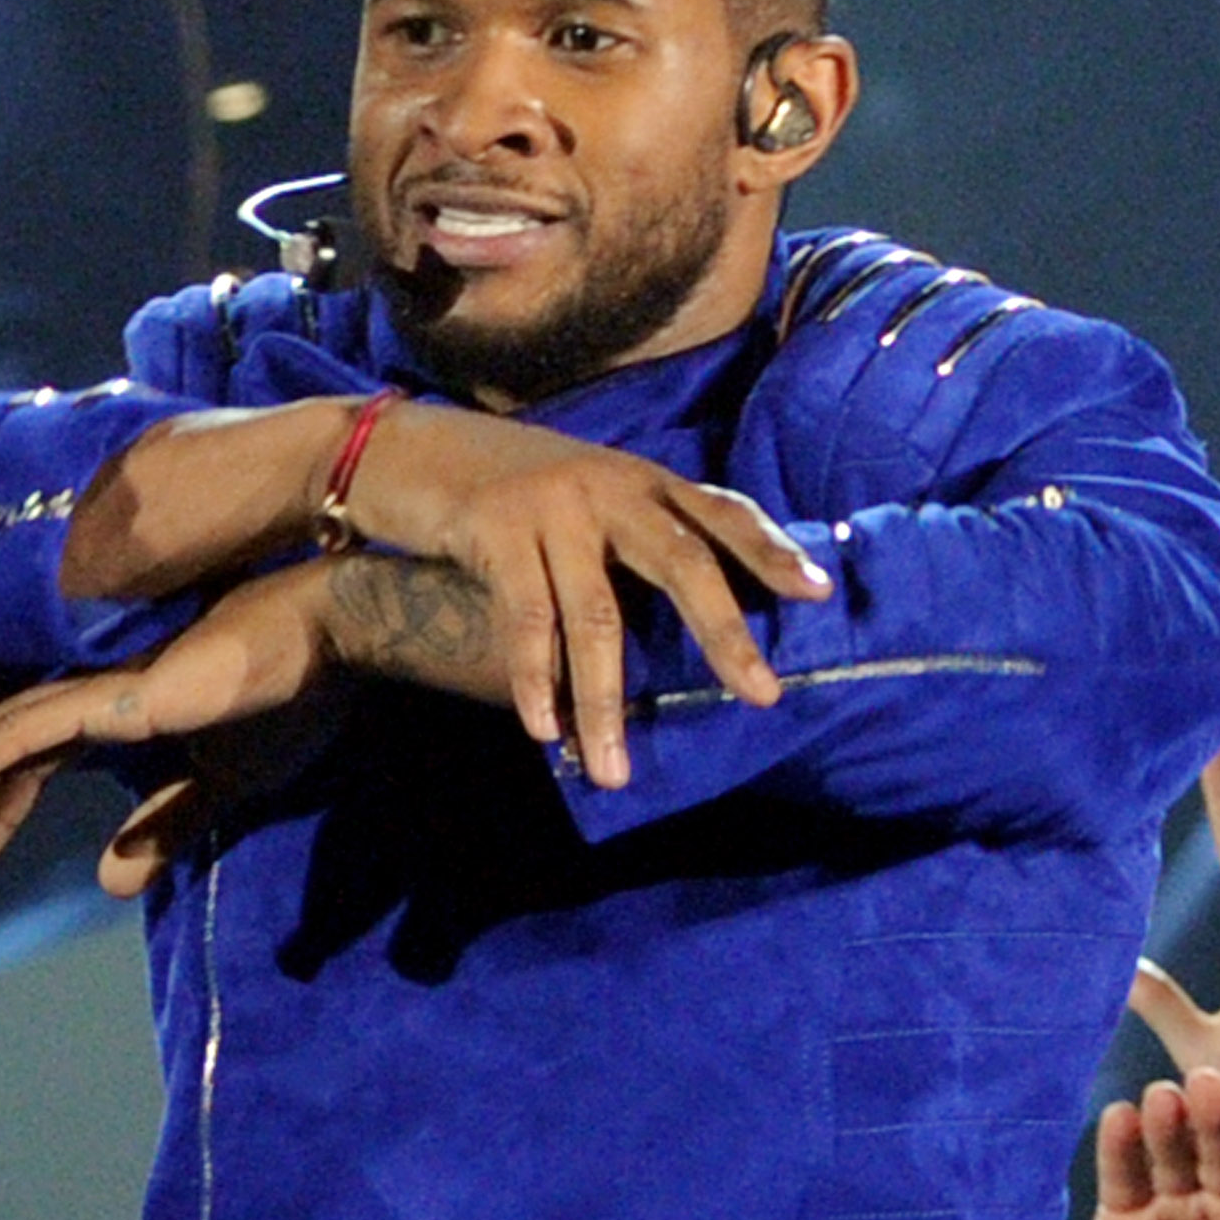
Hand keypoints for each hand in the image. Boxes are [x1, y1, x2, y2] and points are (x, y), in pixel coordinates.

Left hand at [0, 556, 341, 885]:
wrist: (328, 645)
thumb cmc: (289, 700)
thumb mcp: (223, 788)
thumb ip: (164, 829)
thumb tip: (108, 885)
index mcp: (112, 718)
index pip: (28, 775)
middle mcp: (89, 701)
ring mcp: (95, 693)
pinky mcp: (109, 695)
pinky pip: (26, 730)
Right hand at [334, 397, 832, 787]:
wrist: (400, 451)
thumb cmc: (492, 487)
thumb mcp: (574, 494)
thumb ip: (624, 535)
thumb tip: (678, 610)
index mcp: (635, 477)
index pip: (718, 511)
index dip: (769, 549)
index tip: (819, 590)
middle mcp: (605, 485)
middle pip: (682, 562)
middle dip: (723, 635)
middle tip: (761, 695)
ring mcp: (550, 506)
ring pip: (597, 616)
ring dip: (605, 702)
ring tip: (616, 768)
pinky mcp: (494, 530)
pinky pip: (526, 623)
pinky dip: (535, 683)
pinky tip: (545, 730)